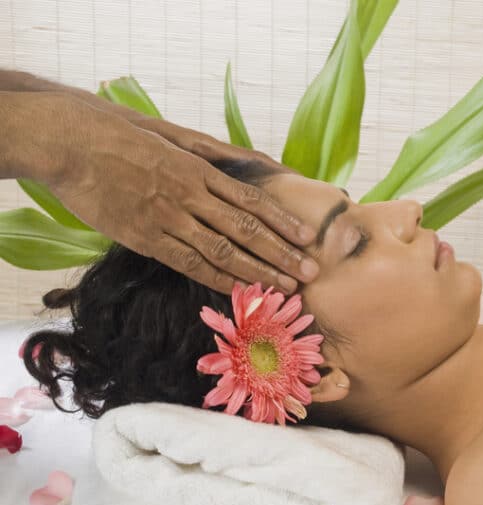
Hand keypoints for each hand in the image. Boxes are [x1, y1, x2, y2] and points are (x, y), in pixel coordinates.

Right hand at [47, 96, 318, 294]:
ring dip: (258, 271)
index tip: (307, 237)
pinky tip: (240, 288)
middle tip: (310, 273)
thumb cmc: (119, 136)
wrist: (70, 142)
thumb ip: (206, 157)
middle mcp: (190, 194)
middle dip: (282, 253)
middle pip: (247, 229)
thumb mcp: (169, 138)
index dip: (283, 221)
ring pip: (223, 250)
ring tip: (286, 287)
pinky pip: (188, 263)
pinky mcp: (144, 237)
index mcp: (199, 169)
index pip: (252, 200)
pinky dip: (217, 277)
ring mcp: (168, 217)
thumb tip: (238, 170)